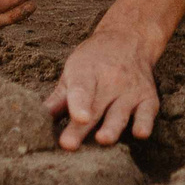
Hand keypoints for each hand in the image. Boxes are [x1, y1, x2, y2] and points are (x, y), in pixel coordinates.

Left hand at [44, 27, 157, 149]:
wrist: (129, 39)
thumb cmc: (93, 61)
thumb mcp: (73, 72)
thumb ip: (58, 98)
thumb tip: (36, 120)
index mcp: (86, 72)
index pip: (81, 89)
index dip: (78, 104)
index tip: (77, 117)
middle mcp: (111, 81)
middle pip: (95, 107)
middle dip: (81, 128)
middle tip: (68, 145)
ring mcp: (130, 90)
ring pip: (120, 112)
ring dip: (112, 127)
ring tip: (103, 139)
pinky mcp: (148, 99)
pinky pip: (147, 112)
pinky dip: (145, 122)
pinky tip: (140, 133)